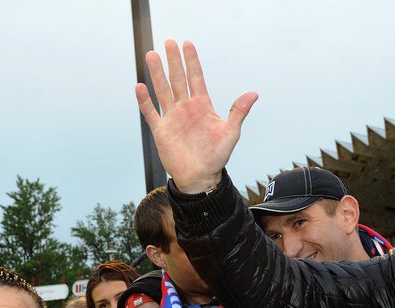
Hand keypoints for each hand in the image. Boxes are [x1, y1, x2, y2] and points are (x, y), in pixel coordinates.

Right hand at [135, 40, 257, 192]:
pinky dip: (145, 100)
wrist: (200, 177)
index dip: (192, 61)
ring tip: (151, 55)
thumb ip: (238, 112)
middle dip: (173, 61)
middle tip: (168, 42)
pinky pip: (151, 112)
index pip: (196, 78)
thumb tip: (253, 93)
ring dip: (157, 74)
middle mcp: (186, 108)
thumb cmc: (216, 157)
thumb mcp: (231, 133)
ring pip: (163, 91)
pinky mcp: (161, 130)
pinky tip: (140, 87)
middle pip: (178, 79)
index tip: (187, 44)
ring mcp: (172, 118)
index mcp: (202, 106)